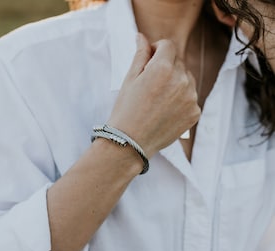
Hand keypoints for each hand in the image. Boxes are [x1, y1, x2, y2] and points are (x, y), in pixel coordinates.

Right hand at [107, 33, 200, 157]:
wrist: (130, 143)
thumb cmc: (126, 110)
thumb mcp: (129, 79)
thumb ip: (140, 54)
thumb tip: (142, 37)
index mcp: (163, 69)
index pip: (168, 45)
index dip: (158, 49)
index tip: (150, 58)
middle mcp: (182, 81)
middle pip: (178, 62)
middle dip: (166, 66)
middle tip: (150, 84)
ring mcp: (191, 98)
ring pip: (187, 79)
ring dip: (176, 82)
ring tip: (159, 98)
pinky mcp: (195, 113)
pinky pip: (191, 97)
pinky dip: (181, 99)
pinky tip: (166, 109)